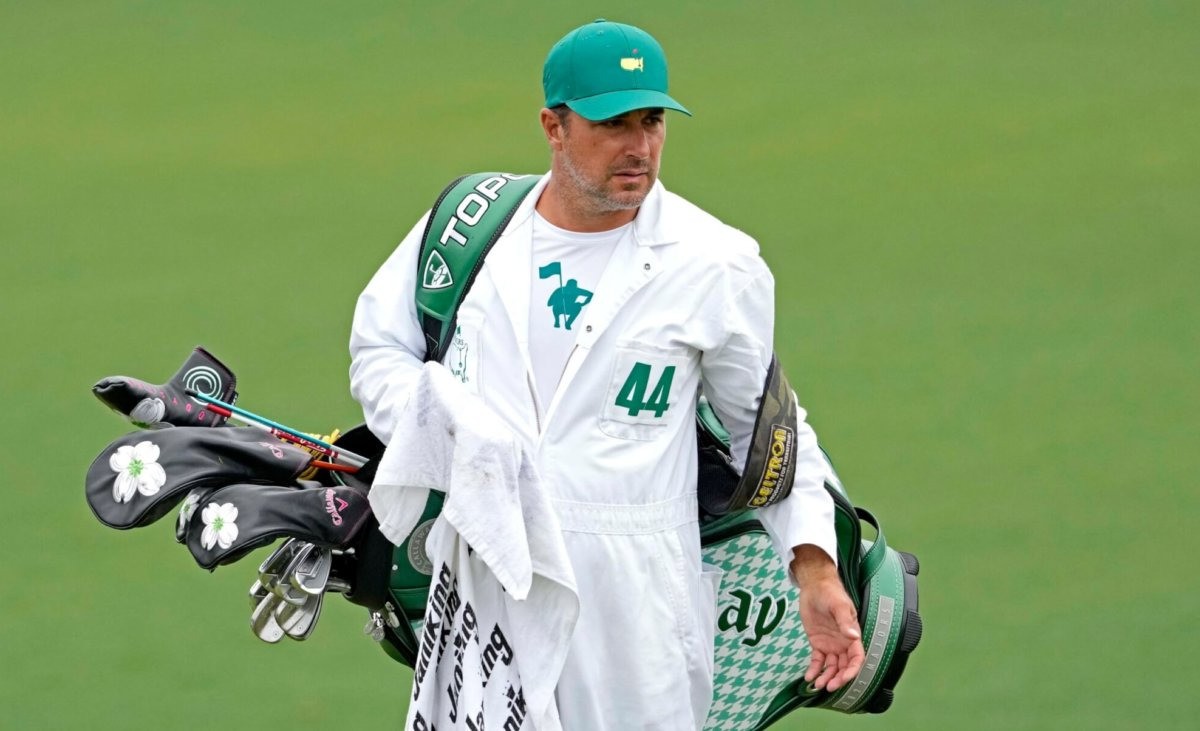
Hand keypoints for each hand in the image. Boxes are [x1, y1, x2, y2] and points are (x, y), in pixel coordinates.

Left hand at [791, 545, 864, 692]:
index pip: (856, 658)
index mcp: (852, 635)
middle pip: (844, 666)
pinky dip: (814, 669)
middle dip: (838, 678)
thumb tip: (852, 636)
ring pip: (831, 666)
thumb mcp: (838, 605)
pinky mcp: (818, 643)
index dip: (852, 670)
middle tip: (828, 686)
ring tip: (817, 685)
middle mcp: (843, 643)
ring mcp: (830, 644)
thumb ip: (844, 621)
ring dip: (826, 677)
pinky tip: (809, 677)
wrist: (814, 586)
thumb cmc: (830, 592)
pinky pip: (818, 660)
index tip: (844, 678)